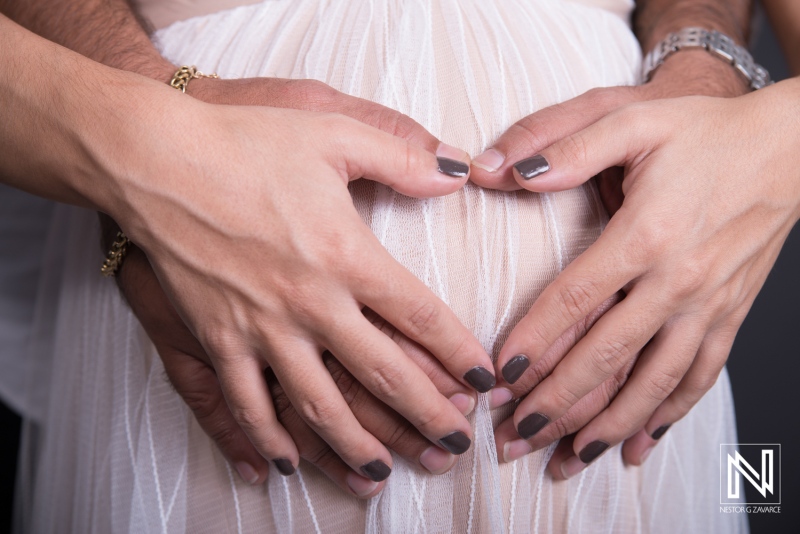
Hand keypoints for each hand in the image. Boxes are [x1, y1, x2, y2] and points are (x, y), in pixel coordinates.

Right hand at [105, 83, 494, 483]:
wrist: (154, 159)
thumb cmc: (244, 142)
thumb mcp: (333, 130)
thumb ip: (403, 153)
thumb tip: (459, 169)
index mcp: (347, 254)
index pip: (421, 317)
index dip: (460, 354)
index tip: (486, 382)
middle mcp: (311, 302)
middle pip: (382, 375)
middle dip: (426, 416)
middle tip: (456, 447)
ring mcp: (261, 328)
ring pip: (318, 406)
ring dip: (356, 446)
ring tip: (384, 476)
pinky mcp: (216, 338)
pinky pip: (245, 404)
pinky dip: (267, 439)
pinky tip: (287, 465)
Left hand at [485, 78, 799, 475]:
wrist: (787, 147)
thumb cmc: (704, 133)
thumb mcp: (632, 118)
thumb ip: (565, 144)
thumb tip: (500, 170)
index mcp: (646, 234)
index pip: (575, 300)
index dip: (533, 341)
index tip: (499, 376)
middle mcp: (678, 281)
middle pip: (608, 356)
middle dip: (558, 402)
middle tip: (516, 437)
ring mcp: (708, 305)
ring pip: (653, 382)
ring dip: (607, 425)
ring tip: (567, 458)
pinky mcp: (729, 316)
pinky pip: (697, 377)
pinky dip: (667, 416)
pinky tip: (638, 444)